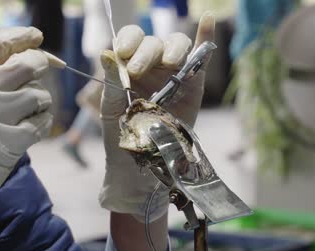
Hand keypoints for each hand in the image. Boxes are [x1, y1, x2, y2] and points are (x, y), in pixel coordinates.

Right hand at [0, 27, 51, 250]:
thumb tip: (21, 60)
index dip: (21, 35)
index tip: (36, 36)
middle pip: (26, 64)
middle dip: (41, 63)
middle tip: (43, 69)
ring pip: (38, 94)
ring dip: (41, 100)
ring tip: (30, 110)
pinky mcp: (10, 144)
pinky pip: (41, 123)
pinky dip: (42, 123)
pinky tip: (31, 129)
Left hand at [99, 13, 215, 221]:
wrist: (139, 167)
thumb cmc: (121, 138)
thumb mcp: (110, 108)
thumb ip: (112, 81)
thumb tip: (106, 52)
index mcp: (128, 68)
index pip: (130, 40)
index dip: (128, 41)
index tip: (121, 54)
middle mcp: (151, 67)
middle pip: (154, 42)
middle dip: (146, 51)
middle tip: (138, 71)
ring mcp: (174, 76)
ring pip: (177, 46)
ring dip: (173, 48)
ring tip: (169, 62)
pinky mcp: (194, 87)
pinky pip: (201, 59)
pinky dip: (205, 38)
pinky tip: (207, 19)